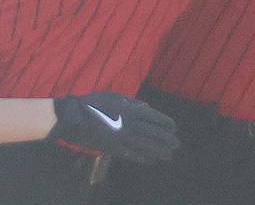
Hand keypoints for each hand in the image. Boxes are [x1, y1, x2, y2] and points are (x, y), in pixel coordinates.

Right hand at [48, 92, 178, 163]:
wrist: (73, 118)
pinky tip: (151, 161)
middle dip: (167, 139)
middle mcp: (130, 125)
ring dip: (159, 151)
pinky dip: (142, 158)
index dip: (167, 124)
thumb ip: (133, 102)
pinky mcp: (112, 149)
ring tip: (169, 155)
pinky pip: (131, 155)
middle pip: (154, 134)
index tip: (174, 128)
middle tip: (177, 144)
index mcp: (132, 110)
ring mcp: (121, 138)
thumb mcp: (116, 96)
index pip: (155, 118)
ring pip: (145, 146)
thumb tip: (147, 108)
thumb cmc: (94, 103)